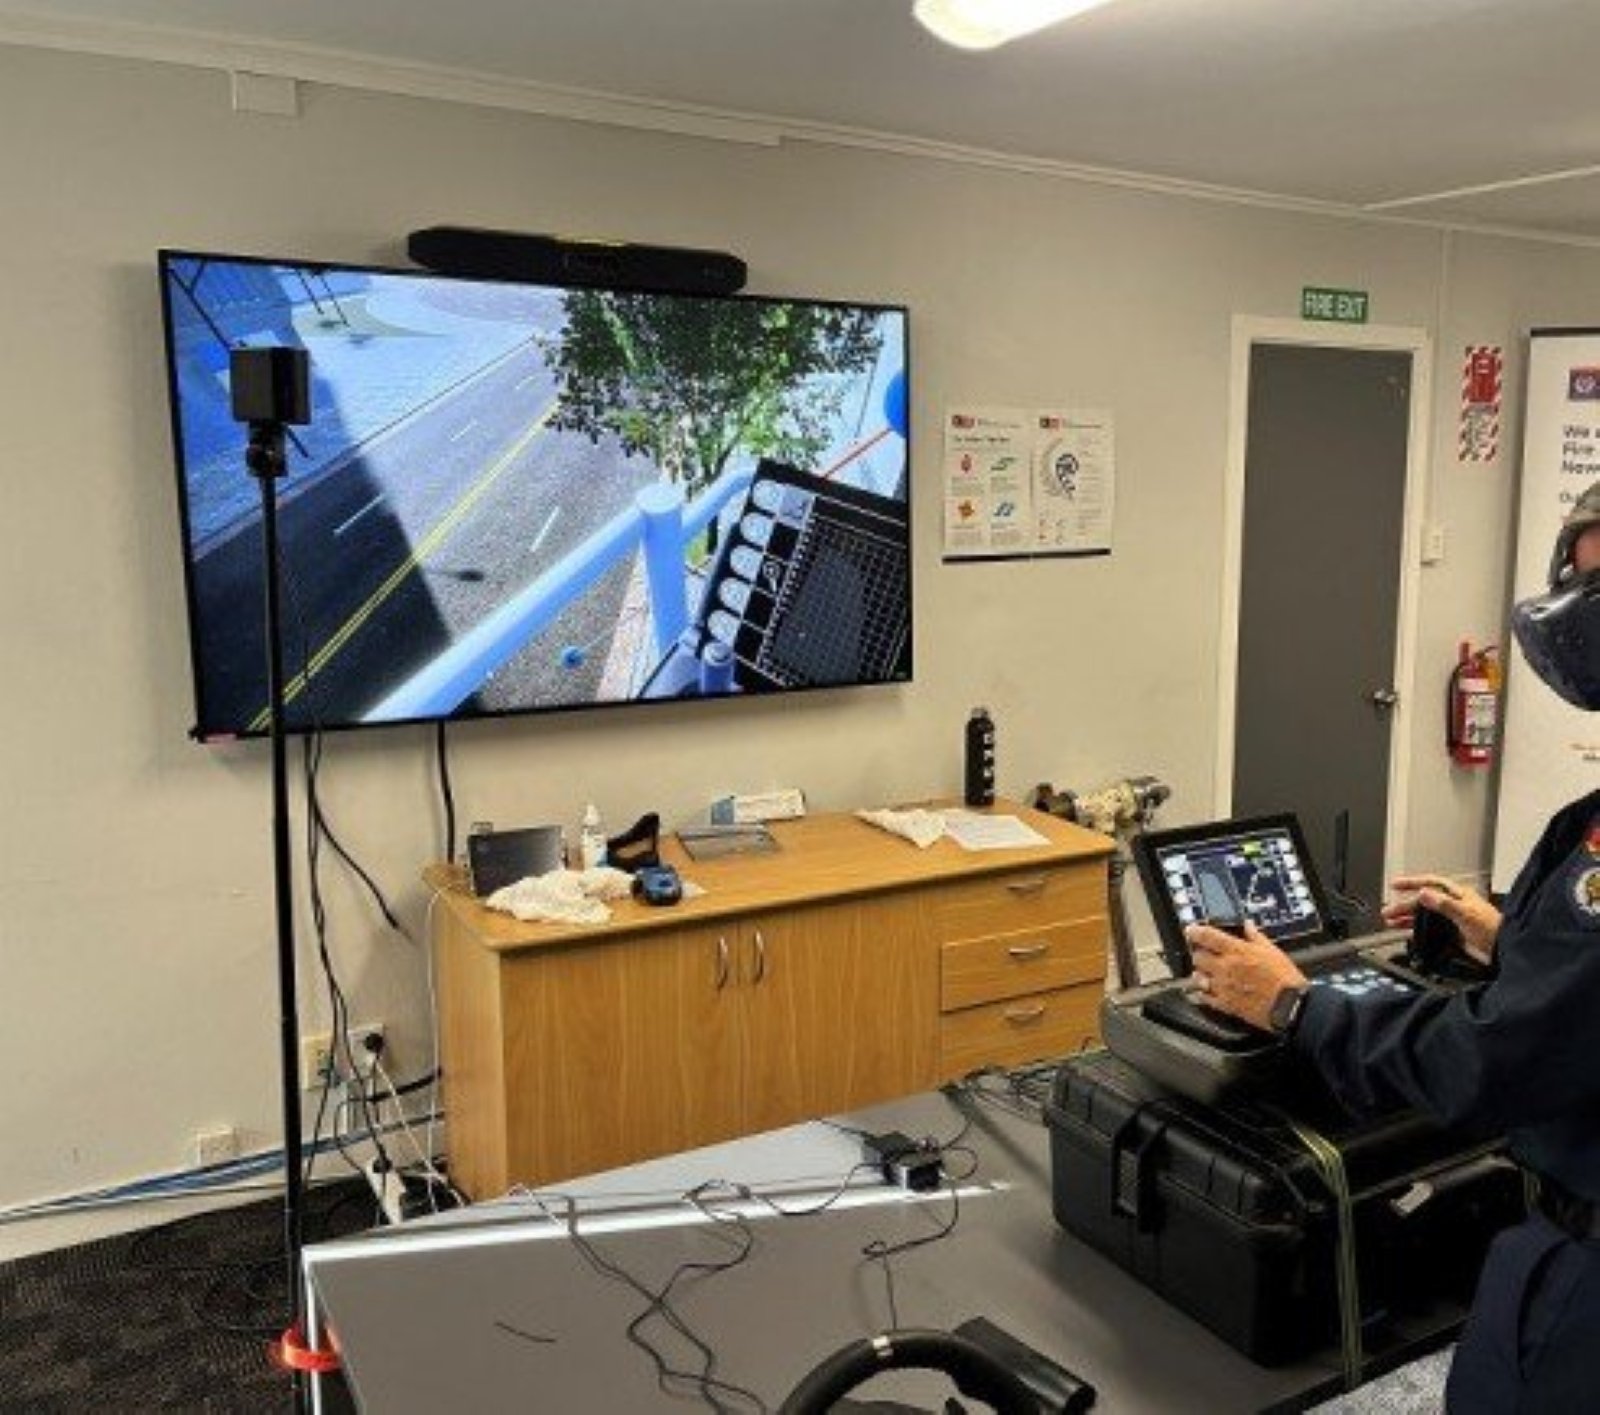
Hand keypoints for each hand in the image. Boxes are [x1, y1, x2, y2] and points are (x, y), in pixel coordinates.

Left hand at [1186, 922, 1307, 1030]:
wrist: (1290, 1005)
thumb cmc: (1284, 979)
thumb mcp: (1272, 950)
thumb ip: (1256, 937)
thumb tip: (1248, 925)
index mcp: (1237, 951)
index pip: (1207, 936)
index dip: (1195, 931)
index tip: (1191, 930)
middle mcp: (1225, 968)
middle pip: (1198, 956)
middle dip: (1199, 953)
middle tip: (1203, 952)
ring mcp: (1223, 987)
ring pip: (1197, 977)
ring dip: (1199, 973)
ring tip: (1205, 972)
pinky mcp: (1225, 1004)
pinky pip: (1204, 997)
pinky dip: (1201, 993)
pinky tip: (1204, 990)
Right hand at [1381, 874, 1500, 964]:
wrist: (1505, 950)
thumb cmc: (1494, 929)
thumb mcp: (1466, 914)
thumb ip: (1444, 904)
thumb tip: (1423, 893)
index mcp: (1458, 894)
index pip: (1430, 883)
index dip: (1412, 882)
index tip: (1395, 884)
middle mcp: (1453, 904)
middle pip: (1423, 900)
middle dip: (1404, 904)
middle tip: (1388, 911)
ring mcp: (1452, 919)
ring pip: (1424, 915)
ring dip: (1407, 918)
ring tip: (1390, 922)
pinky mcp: (1452, 934)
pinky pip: (1428, 929)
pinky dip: (1415, 929)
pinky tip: (1406, 932)